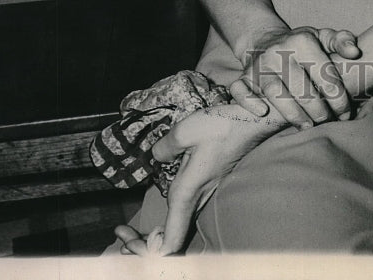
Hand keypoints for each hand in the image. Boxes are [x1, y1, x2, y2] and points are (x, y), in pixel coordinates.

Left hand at [114, 104, 282, 255]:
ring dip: (151, 236)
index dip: (145, 251)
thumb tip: (156, 156)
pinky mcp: (206, 186)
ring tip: (129, 232)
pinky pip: (182, 215)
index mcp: (187, 193)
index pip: (168, 245)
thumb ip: (162, 148)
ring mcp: (203, 195)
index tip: (125, 238)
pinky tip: (154, 209)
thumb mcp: (184, 132)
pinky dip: (163, 222)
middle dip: (141, 245)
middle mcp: (195, 200)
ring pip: (175, 229)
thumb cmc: (222, 127)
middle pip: (168, 242)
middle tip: (119, 237)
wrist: (253, 121)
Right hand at [230, 26, 360, 128]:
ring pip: (276, 93)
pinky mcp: (243, 77)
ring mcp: (259, 65)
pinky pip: (240, 91)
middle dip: (319, 111)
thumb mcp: (322, 36)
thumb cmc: (302, 44)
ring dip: (293, 114)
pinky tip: (264, 113)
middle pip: (302, 88)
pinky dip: (249, 103)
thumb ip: (342, 40)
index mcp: (302, 40)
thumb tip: (355, 52)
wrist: (264, 40)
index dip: (339, 99)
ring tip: (308, 127)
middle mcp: (279, 51)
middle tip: (329, 123)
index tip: (346, 114)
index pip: (325, 75)